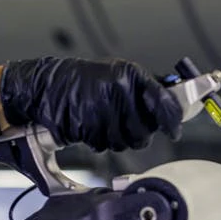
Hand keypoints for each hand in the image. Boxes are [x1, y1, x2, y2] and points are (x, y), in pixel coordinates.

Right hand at [0, 57, 183, 151]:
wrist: (45, 86)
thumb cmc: (83, 82)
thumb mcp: (118, 75)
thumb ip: (146, 91)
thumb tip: (174, 108)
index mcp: (130, 75)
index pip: (164, 102)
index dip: (172, 120)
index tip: (175, 130)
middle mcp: (119, 90)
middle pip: (145, 132)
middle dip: (136, 133)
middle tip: (122, 121)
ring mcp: (102, 109)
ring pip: (125, 142)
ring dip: (115, 137)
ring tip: (101, 119)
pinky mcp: (86, 126)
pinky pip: (104, 144)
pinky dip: (97, 140)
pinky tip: (88, 124)